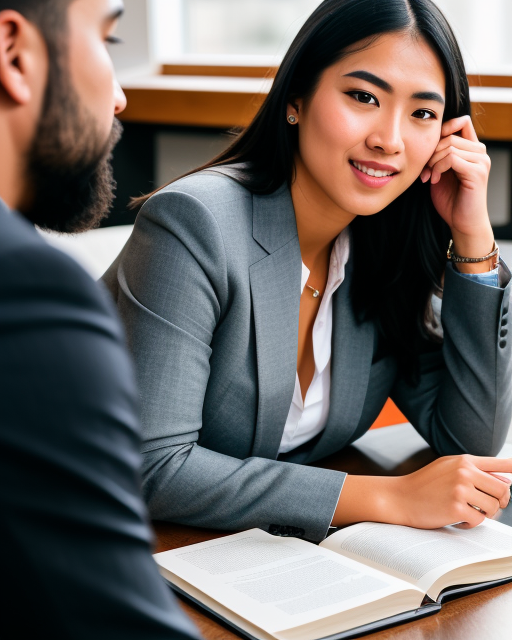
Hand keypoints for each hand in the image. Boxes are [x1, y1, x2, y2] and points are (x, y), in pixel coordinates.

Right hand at [390, 455, 511, 528]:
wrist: (400, 497)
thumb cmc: (424, 484)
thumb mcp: (448, 468)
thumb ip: (475, 471)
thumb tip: (507, 480)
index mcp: (465, 460)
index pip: (501, 463)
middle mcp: (464, 471)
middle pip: (504, 489)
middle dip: (499, 502)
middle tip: (486, 506)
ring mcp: (460, 489)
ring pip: (493, 507)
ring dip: (484, 514)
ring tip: (467, 511)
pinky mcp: (456, 507)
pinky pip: (479, 520)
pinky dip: (470, 523)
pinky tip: (457, 518)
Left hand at [420, 116, 490, 235]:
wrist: (462, 222)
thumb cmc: (451, 199)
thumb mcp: (441, 172)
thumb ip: (439, 155)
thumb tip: (427, 138)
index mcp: (472, 150)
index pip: (462, 122)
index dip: (443, 128)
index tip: (429, 148)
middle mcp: (480, 152)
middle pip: (450, 136)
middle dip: (431, 152)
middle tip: (424, 171)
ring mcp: (481, 161)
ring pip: (450, 146)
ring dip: (433, 162)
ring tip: (429, 177)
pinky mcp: (477, 172)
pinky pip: (452, 158)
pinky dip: (438, 168)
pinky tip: (434, 180)